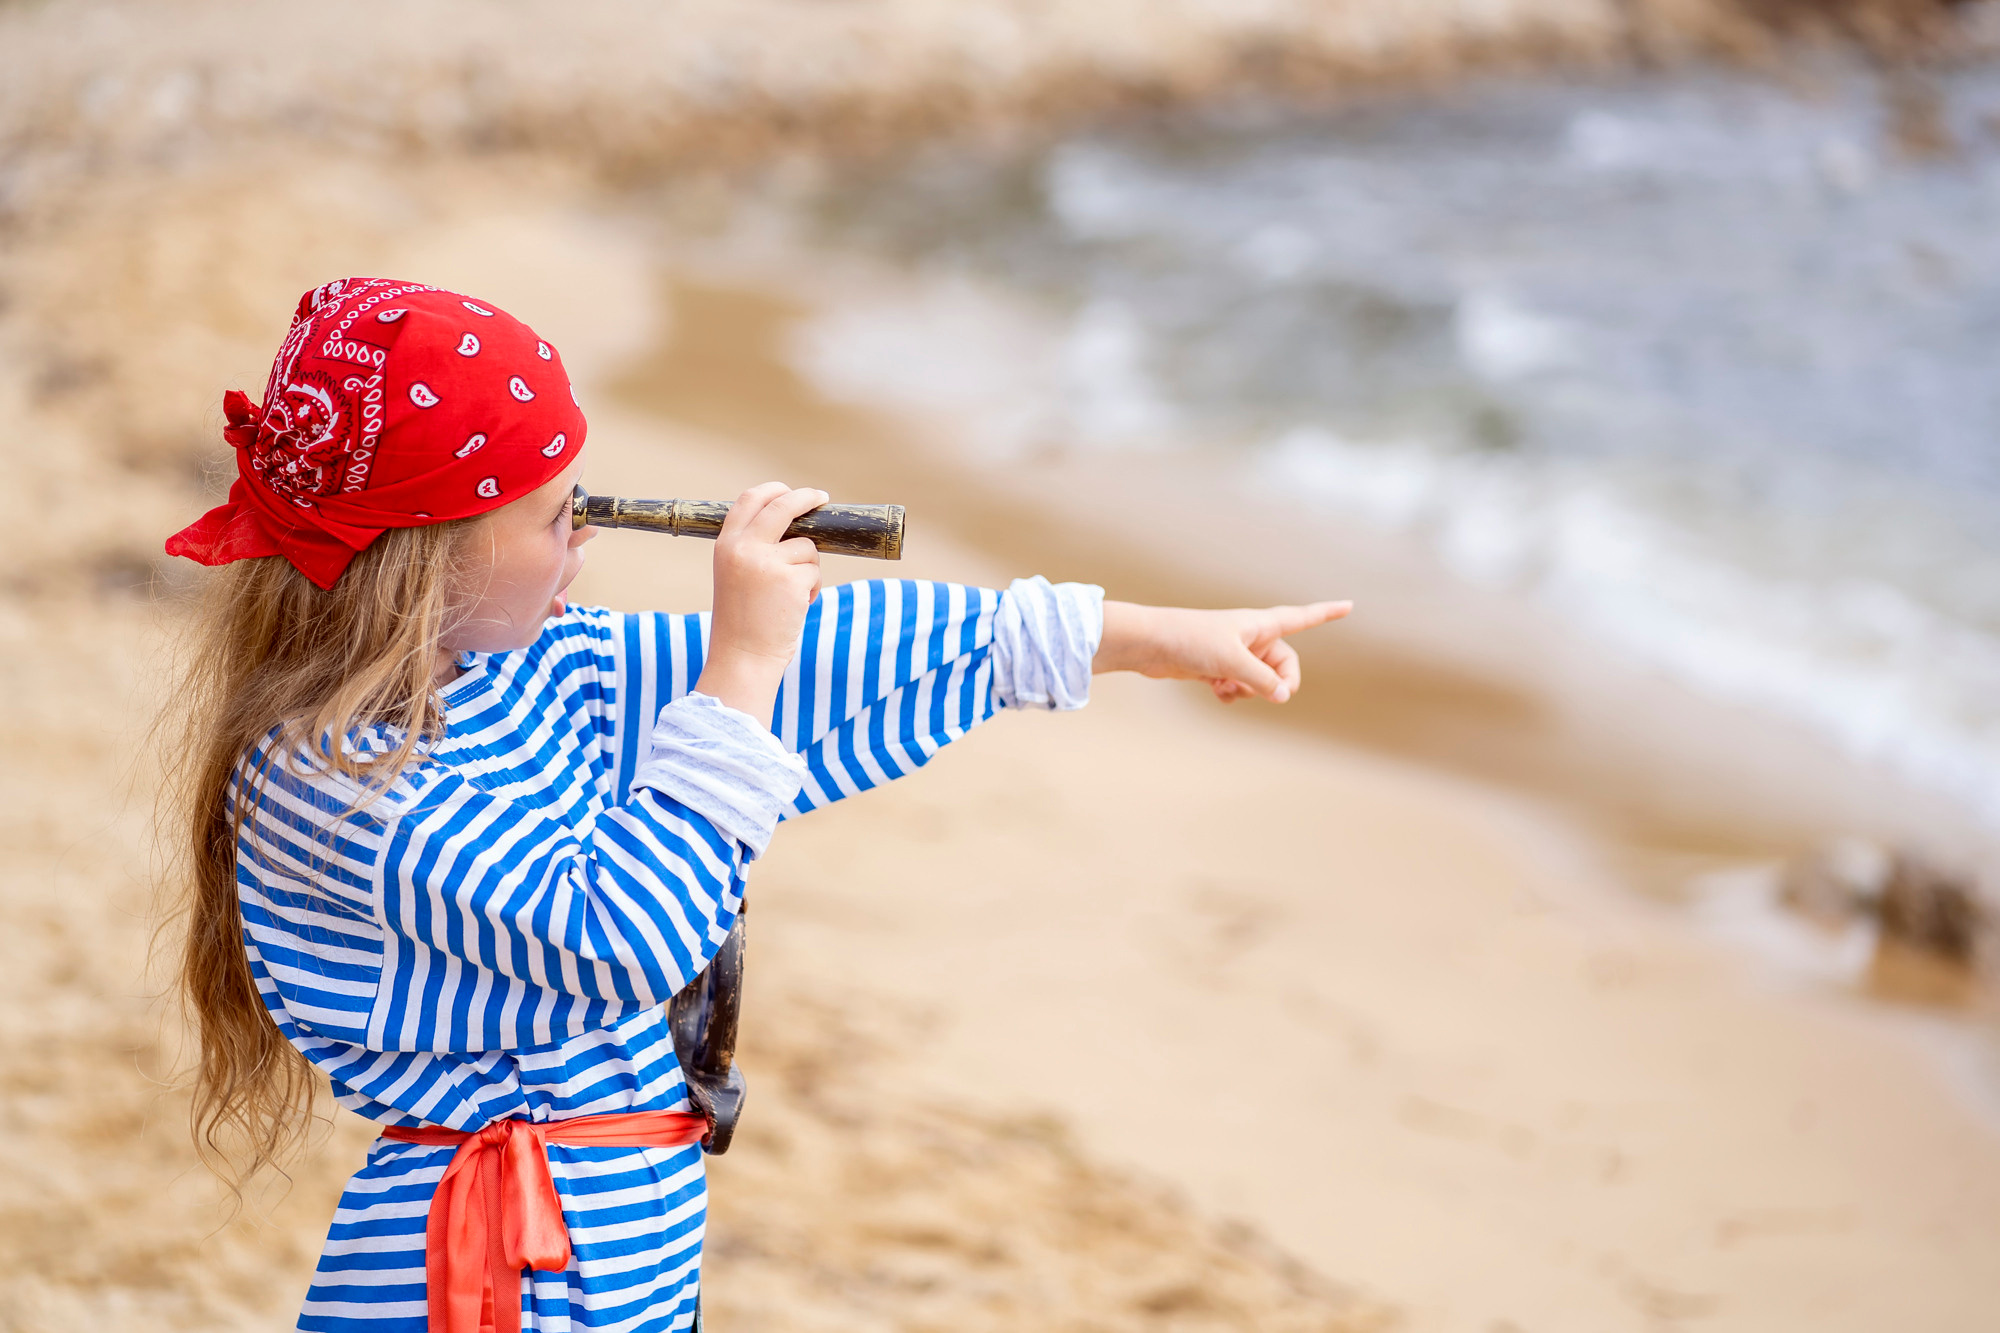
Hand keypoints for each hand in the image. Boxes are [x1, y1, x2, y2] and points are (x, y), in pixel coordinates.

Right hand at [694, 483, 826, 722]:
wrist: (743, 657)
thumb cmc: (743, 621)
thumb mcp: (736, 575)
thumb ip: (753, 547)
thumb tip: (795, 523)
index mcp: (725, 544)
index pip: (750, 500)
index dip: (773, 490)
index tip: (791, 491)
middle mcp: (744, 548)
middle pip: (783, 506)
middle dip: (806, 497)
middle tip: (822, 497)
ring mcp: (769, 562)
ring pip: (807, 546)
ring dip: (808, 568)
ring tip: (790, 595)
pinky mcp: (792, 579)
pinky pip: (815, 571)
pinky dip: (812, 587)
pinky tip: (796, 606)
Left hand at [1095, 600, 1350, 703]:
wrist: (1150, 643)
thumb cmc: (1191, 640)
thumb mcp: (1233, 661)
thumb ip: (1262, 680)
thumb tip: (1284, 696)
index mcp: (1261, 624)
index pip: (1302, 616)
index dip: (1326, 613)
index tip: (1350, 605)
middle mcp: (1252, 637)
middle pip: (1284, 665)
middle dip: (1279, 684)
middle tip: (1270, 695)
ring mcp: (1235, 653)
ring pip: (1261, 681)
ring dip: (1251, 691)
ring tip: (1228, 687)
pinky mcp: (1217, 668)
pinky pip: (1240, 687)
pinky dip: (1233, 694)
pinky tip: (1215, 691)